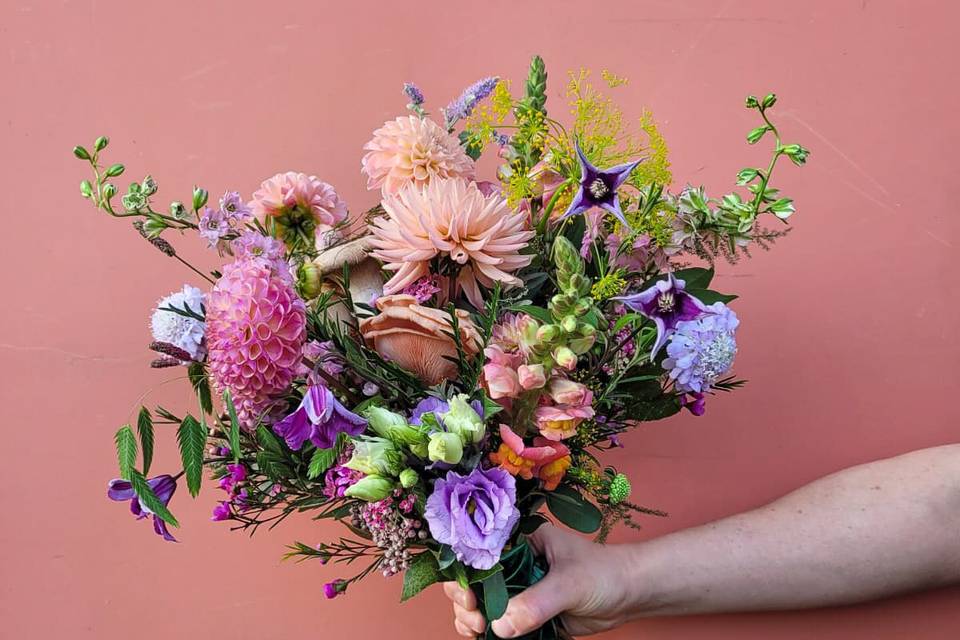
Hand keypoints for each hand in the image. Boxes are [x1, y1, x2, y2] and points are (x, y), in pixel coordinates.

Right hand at [442, 524, 641, 637]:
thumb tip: (500, 626)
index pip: (480, 551)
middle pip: (474, 579)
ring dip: (471, 618)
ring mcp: (520, 588)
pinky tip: (483, 638)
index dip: (465, 572)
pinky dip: (488, 632)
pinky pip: (500, 623)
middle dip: (465, 598)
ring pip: (482, 603)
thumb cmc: (604, 573)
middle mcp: (515, 562)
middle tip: (473, 617)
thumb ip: (536, 602)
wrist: (630, 594)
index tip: (466, 594)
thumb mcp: (569, 583)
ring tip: (476, 630)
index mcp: (521, 541)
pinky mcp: (528, 613)